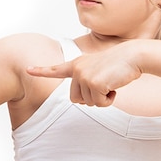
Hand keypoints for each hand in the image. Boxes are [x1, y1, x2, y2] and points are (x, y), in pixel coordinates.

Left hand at [26, 44, 141, 106]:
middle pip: (76, 99)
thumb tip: (81, 98)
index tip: (28, 69)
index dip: (42, 71)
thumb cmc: (119, 64)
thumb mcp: (98, 69)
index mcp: (77, 64)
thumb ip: (87, 80)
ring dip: (102, 98)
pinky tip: (114, 85)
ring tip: (111, 81)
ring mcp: (84, 77)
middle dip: (91, 98)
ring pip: (89, 103)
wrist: (132, 56)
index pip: (56, 70)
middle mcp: (77, 70)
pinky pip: (100, 103)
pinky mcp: (94, 84)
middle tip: (104, 84)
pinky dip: (109, 99)